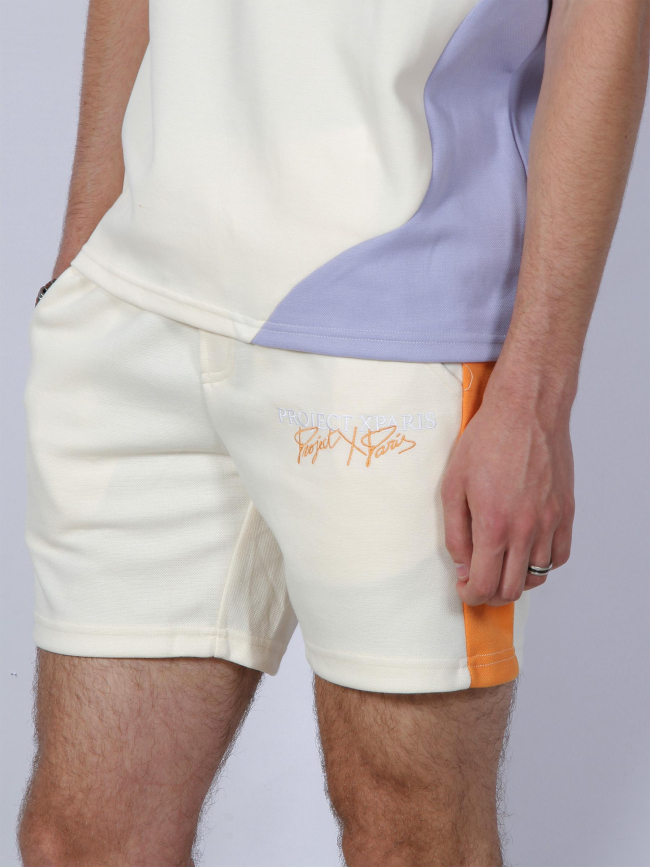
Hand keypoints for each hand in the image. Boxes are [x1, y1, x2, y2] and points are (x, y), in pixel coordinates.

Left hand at [441, 380, 574, 606]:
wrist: (526, 411)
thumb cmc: (486, 441)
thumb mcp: (453, 485)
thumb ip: (455, 532)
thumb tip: (462, 564)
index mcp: (493, 525)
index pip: (485, 584)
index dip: (471, 595)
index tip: (465, 586)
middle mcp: (526, 530)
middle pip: (512, 589)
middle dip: (491, 594)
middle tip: (479, 580)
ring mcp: (550, 522)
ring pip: (538, 576)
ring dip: (516, 579)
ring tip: (501, 564)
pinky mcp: (566, 512)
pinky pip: (559, 556)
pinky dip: (543, 564)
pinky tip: (527, 552)